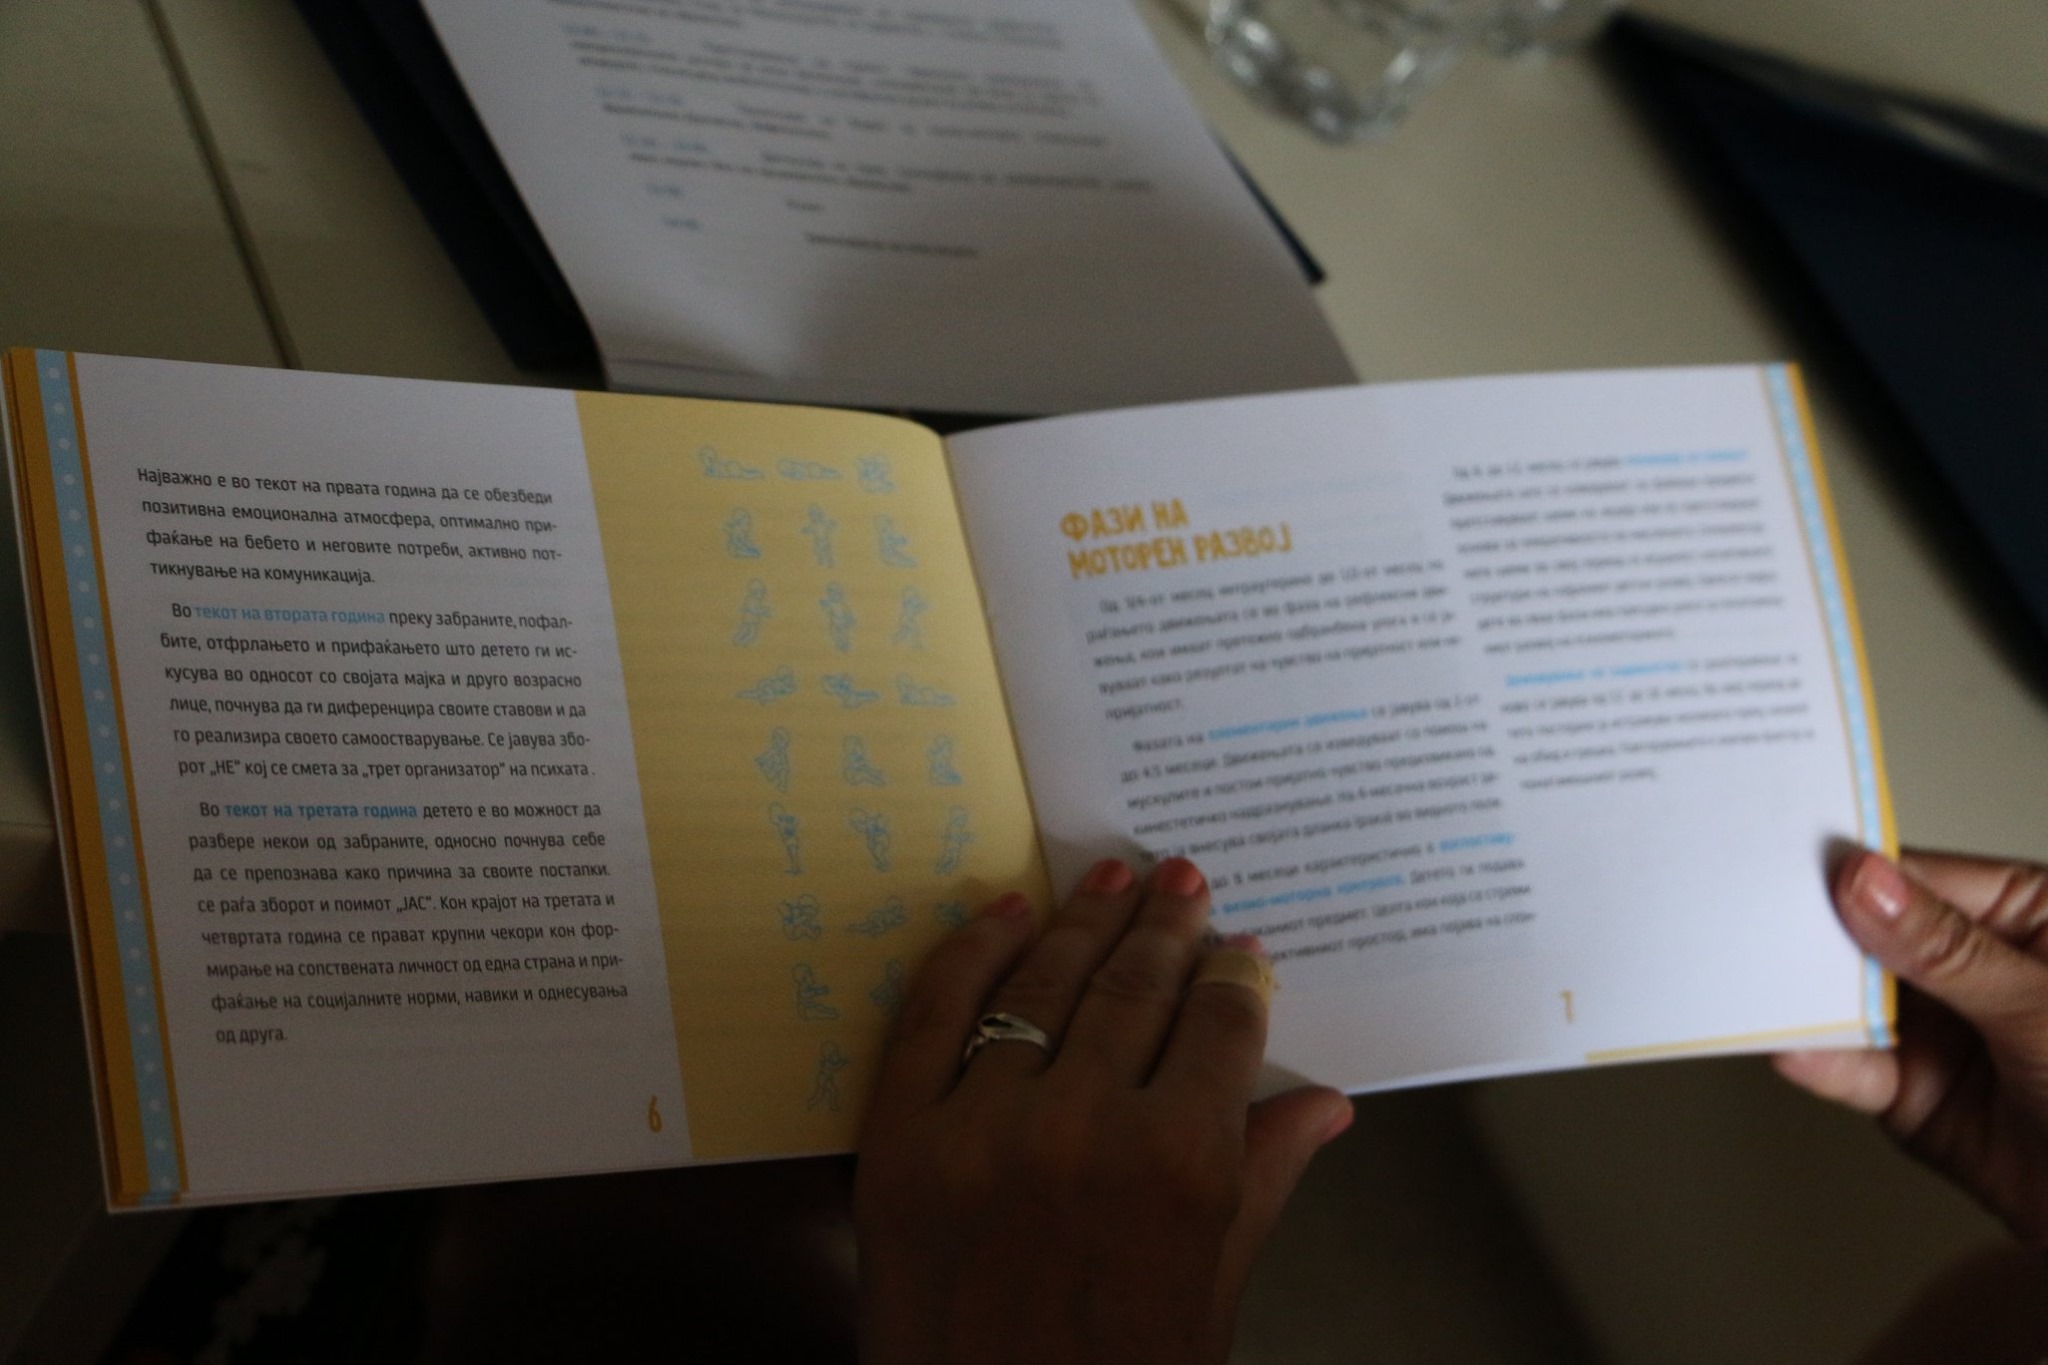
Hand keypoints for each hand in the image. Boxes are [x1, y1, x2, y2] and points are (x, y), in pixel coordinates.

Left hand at [854, 857, 1353, 1364]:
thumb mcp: (1212, 1288)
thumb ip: (1262, 1178)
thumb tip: (1324, 1104)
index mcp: (1181, 1166)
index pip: (1221, 1025)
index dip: (1235, 976)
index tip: (1239, 950)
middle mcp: (1085, 1128)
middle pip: (1137, 987)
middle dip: (1167, 926)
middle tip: (1182, 879)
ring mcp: (983, 1127)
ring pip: (1044, 983)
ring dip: (1084, 920)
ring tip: (1111, 878)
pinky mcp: (900, 1138)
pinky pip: (934, 1012)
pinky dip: (971, 951)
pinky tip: (1007, 913)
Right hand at [1775, 848, 2047, 1245]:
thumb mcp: (2043, 1008)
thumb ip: (1948, 950)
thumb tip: (1868, 885)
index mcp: (2026, 918)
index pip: (1922, 880)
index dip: (1858, 874)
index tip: (1795, 871)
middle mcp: (1976, 969)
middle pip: (1875, 937)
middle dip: (1820, 938)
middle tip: (1761, 929)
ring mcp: (1944, 1032)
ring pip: (1857, 1005)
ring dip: (1812, 1004)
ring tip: (1769, 994)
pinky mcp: (1915, 1095)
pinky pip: (1857, 1070)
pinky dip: (1823, 1062)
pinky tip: (1797, 1050)